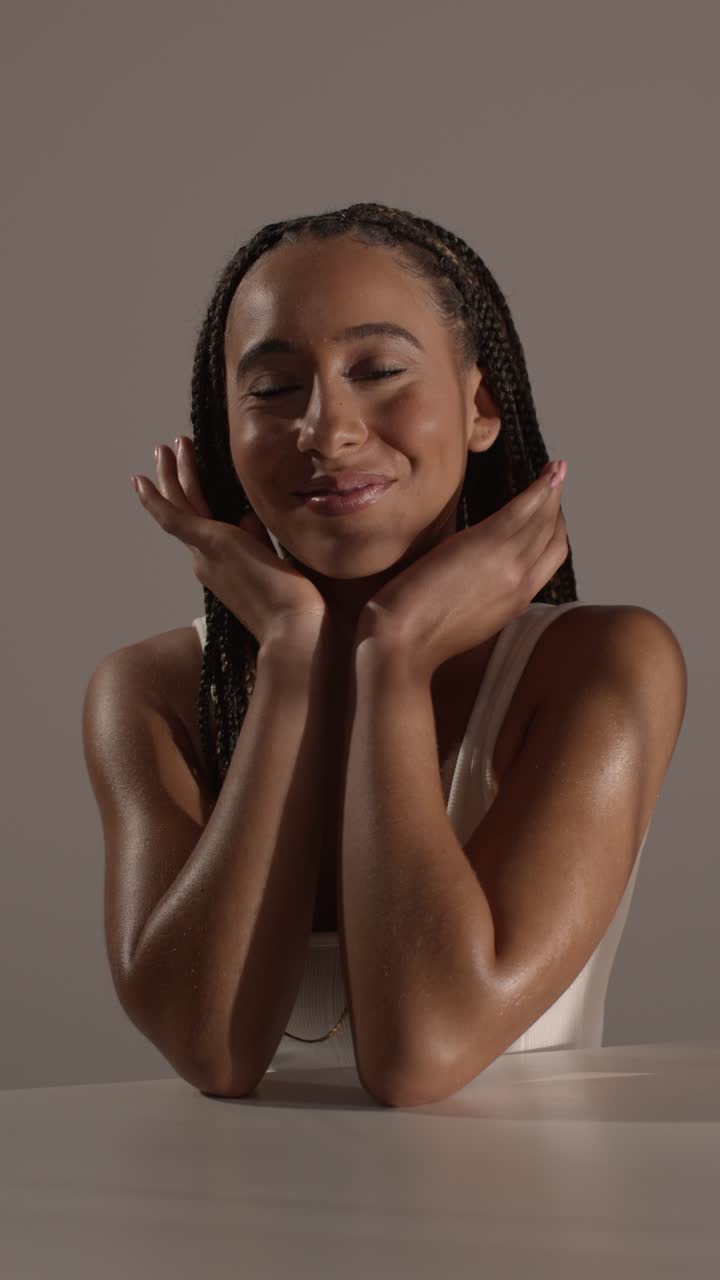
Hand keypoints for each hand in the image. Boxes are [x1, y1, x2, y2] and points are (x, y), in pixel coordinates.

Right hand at [132, 437, 328, 646]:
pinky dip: (156, 496)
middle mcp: (206, 560)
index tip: (186, 480)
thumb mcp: (274, 562)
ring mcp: (204, 552)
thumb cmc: (294, 605)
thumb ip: (258, 538)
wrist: (294, 628)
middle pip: (183, 512)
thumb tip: (249, 514)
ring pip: (179, 505)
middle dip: (173, 481)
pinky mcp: (209, 543)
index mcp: (222, 566)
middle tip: (165, 453)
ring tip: (165, 446)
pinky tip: (141, 479)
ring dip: (170, 475)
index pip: (200, 526)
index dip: (190, 501)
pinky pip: (173, 514)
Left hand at [357, 460, 568, 675]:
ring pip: (544, 520)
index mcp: (515, 602)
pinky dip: (541, 489)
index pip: (549, 560)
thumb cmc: (417, 634)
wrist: (402, 643)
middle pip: (553, 538)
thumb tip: (469, 577)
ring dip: (552, 490)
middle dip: (557, 508)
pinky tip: (546, 472)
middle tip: (555, 481)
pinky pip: (525, 509)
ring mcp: (509, 564)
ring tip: (555, 469)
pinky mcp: (488, 546)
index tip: (548, 511)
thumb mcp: (463, 618)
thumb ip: (478, 595)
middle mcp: (521, 583)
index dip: (553, 532)